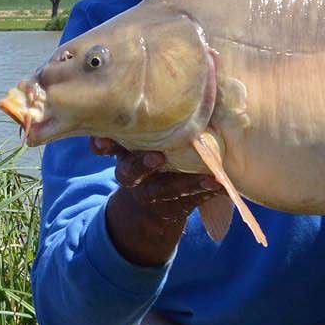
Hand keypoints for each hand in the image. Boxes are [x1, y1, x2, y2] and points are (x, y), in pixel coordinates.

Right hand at [92, 137, 220, 267]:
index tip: (101, 143)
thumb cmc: (144, 167)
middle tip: (156, 157)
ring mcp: (153, 195)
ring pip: (166, 190)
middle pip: (129, 173)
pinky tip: (223, 187)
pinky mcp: (176, 207)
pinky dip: (209, 193)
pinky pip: (192, 201)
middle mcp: (133, 179)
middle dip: (140, 165)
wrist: (145, 214)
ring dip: (187, 184)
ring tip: (210, 179)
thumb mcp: (133, 153)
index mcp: (122, 158)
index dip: (102, 145)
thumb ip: (134, 138)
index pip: (106, 148)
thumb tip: (145, 109)